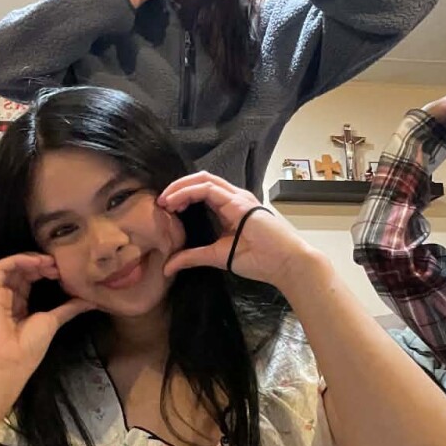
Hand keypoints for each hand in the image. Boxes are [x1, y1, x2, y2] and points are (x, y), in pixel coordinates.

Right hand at [0, 254, 94, 378]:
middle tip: (58, 265)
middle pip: (22, 270)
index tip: (62, 271)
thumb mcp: (53, 321)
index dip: (45, 270)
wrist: (10, 362)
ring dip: (30, 260)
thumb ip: (69, 308)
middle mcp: (8, 296)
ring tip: (48, 263)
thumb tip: (91, 301)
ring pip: (12, 266)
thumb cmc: (30, 346)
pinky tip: (35, 262)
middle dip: (41, 264)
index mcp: (20, 304)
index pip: (30, 278)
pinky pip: (0, 268)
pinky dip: (17, 260)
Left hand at [157, 172, 308, 290]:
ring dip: (180, 187)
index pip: (202, 190)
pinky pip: (208, 189)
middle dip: (177, 186)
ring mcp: (238, 197)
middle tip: (160, 202)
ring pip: (203, 179)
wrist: (286, 263)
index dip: (181, 195)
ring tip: (164, 200)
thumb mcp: (217, 256)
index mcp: (231, 207)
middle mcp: (234, 197)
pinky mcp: (239, 202)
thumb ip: (193, 257)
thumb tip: (168, 266)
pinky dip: (188, 192)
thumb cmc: (260, 260)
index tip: (165, 209)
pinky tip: (175, 203)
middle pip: (201, 179)